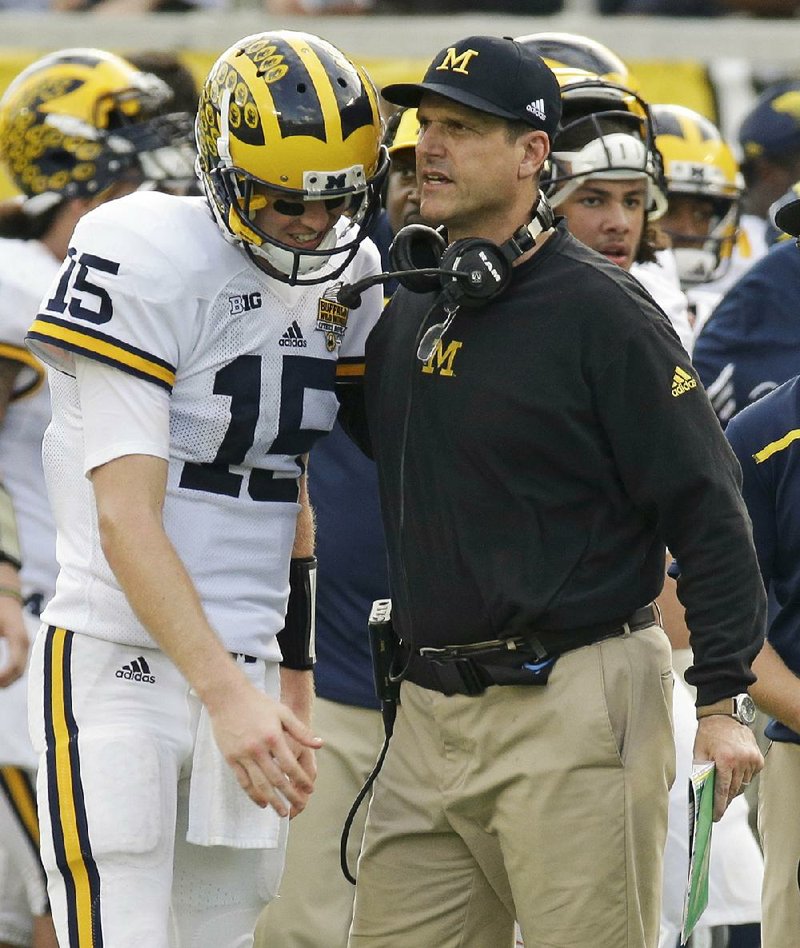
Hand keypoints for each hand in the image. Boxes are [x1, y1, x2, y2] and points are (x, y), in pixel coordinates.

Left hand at [0, 596, 27, 687]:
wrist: (5, 597)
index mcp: (18, 637)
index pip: (15, 665)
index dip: (3, 678)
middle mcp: (24, 643)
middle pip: (18, 672)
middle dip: (4, 682)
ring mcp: (24, 645)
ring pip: (19, 671)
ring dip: (7, 680)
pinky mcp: (21, 646)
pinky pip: (17, 665)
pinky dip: (8, 674)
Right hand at [209, 682, 322, 815]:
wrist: (227, 697)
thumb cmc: (257, 703)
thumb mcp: (283, 712)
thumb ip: (301, 730)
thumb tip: (319, 744)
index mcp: (273, 737)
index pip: (291, 766)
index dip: (301, 780)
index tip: (309, 789)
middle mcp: (258, 749)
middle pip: (277, 779)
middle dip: (289, 796)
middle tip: (298, 807)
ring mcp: (243, 755)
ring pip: (259, 785)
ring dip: (272, 801)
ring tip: (281, 812)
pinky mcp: (230, 758)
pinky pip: (243, 781)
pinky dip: (253, 795)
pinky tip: (262, 802)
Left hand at [693, 715, 762, 820]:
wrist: (723, 715)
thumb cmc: (708, 732)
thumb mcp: (699, 751)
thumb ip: (701, 771)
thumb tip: (702, 790)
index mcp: (725, 759)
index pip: (723, 790)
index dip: (719, 805)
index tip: (716, 815)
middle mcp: (741, 760)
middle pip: (734, 790)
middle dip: (726, 798)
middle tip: (718, 804)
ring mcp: (751, 760)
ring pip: (743, 784)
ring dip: (734, 787)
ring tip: (725, 783)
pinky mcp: (758, 758)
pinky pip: (750, 776)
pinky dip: (742, 777)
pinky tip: (734, 771)